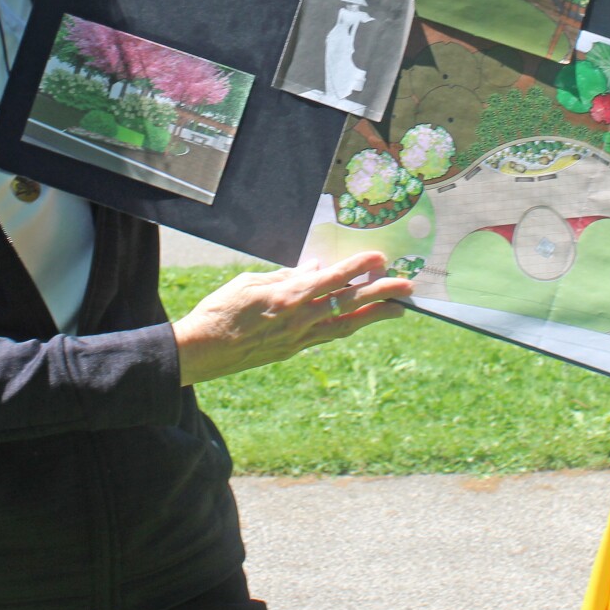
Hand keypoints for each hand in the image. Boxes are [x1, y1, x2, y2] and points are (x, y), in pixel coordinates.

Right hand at [172, 250, 413, 385]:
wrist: (201, 351)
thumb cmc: (219, 310)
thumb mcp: (250, 282)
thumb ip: (285, 276)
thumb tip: (313, 269)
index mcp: (288, 296)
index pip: (333, 278)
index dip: (359, 267)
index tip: (380, 257)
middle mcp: (299, 319)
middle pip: (349, 303)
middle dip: (381, 293)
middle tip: (408, 286)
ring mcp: (298, 339)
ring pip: (345, 325)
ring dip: (373, 316)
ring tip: (397, 308)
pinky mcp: (292, 351)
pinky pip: (327, 336)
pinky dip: (346, 325)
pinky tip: (357, 320)